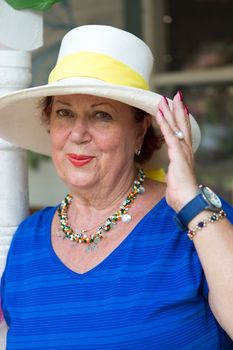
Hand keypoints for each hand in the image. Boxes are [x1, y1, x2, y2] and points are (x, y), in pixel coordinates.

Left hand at [155, 91, 197, 211]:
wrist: (188, 201)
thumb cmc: (181, 194)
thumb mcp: (176, 179)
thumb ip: (174, 172)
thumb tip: (172, 174)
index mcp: (185, 155)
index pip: (183, 133)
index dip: (181, 120)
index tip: (179, 108)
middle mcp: (186, 150)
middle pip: (182, 125)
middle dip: (178, 110)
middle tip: (176, 95)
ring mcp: (183, 152)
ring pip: (176, 127)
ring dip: (171, 111)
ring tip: (166, 98)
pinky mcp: (178, 155)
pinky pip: (169, 135)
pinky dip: (164, 123)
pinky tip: (160, 113)